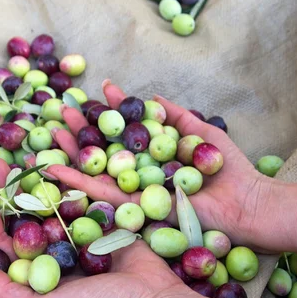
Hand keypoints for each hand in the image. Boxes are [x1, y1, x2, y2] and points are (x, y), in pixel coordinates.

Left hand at [0, 159, 296, 297]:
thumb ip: (5, 294)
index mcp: (39, 269)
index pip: (5, 237)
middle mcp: (59, 247)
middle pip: (26, 211)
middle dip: (9, 186)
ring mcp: (85, 230)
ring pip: (56, 196)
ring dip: (37, 174)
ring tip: (20, 150)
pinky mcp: (111, 217)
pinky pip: (88, 192)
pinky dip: (72, 177)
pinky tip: (54, 163)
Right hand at [46, 80, 273, 250]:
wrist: (246, 204)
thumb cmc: (231, 170)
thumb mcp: (202, 133)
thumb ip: (176, 117)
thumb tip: (152, 96)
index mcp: (156, 157)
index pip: (128, 131)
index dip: (113, 110)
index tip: (101, 88)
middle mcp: (142, 175)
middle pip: (105, 151)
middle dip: (83, 130)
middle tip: (62, 111)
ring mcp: (135, 192)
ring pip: (95, 172)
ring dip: (71, 153)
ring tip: (50, 131)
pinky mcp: (133, 209)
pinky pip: (99, 195)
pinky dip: (74, 183)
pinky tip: (53, 169)